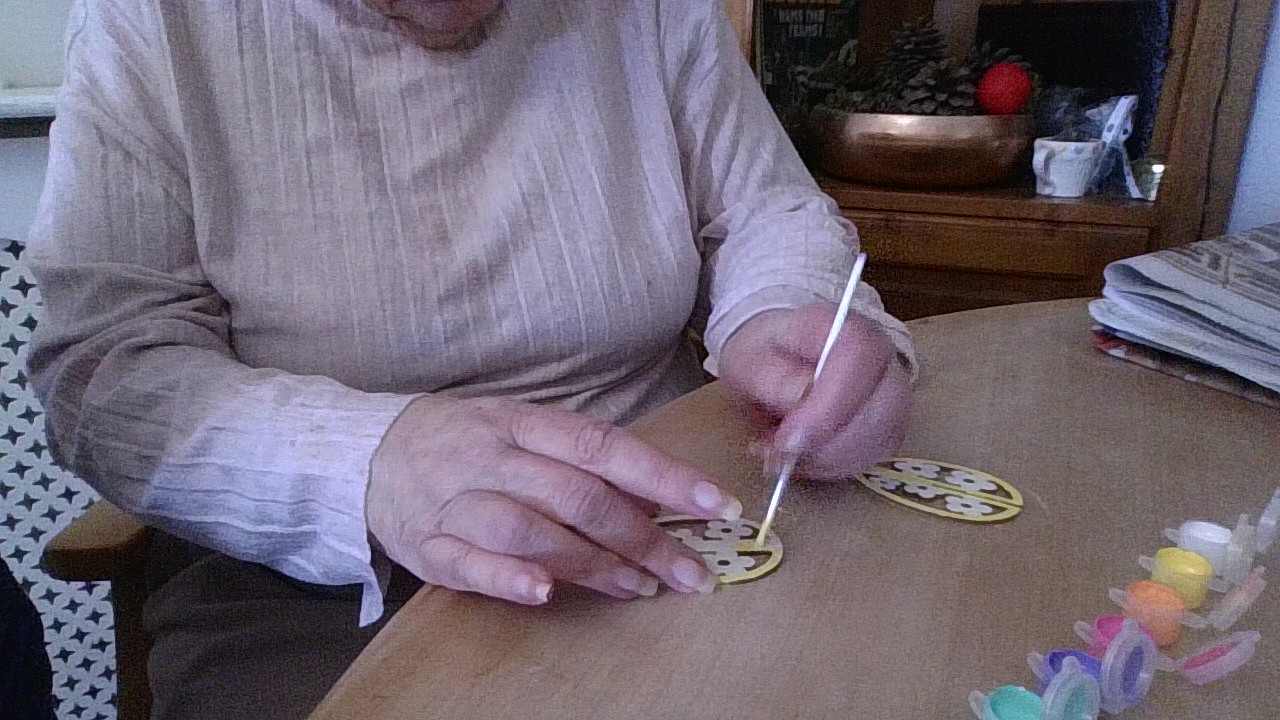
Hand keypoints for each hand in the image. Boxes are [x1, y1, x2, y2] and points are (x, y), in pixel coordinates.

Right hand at [368, 395, 740, 603]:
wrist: (369, 452)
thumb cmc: (465, 441)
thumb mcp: (522, 430)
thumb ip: (581, 459)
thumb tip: (655, 491)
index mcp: (522, 423)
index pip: (604, 447)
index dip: (663, 476)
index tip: (714, 505)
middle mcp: (491, 458)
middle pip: (576, 497)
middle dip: (642, 537)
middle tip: (690, 572)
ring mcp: (456, 501)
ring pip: (530, 531)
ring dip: (592, 564)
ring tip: (640, 587)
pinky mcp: (427, 543)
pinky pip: (466, 563)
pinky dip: (506, 578)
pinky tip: (544, 593)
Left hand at [718, 305, 911, 478]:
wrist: (777, 358)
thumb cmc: (765, 356)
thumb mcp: (750, 360)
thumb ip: (773, 377)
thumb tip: (800, 399)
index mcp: (845, 328)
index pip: (858, 360)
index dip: (827, 408)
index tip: (787, 440)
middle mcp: (880, 355)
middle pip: (882, 406)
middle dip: (827, 446)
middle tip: (778, 454)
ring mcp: (892, 389)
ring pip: (882, 438)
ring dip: (828, 461)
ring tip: (783, 455)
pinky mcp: (890, 423)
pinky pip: (876, 455)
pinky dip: (837, 467)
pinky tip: (804, 460)